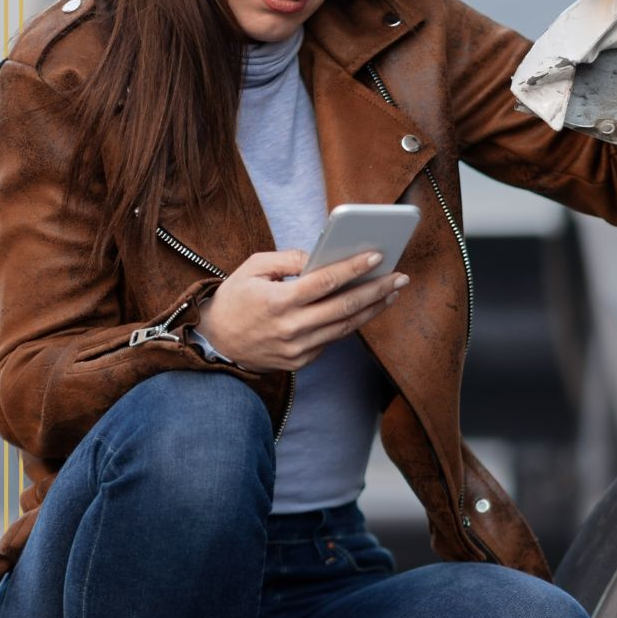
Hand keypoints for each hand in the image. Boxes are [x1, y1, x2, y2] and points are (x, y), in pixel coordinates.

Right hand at [195, 249, 408, 372]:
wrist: (216, 343)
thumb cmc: (236, 298)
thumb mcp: (253, 268)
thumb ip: (289, 260)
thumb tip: (322, 257)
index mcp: (277, 302)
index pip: (323, 283)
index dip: (352, 268)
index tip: (377, 256)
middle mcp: (291, 328)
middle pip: (344, 307)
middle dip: (376, 290)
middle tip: (400, 276)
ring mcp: (298, 349)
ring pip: (345, 327)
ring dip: (372, 308)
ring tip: (392, 291)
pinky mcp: (301, 361)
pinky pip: (333, 339)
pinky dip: (352, 322)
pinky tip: (368, 307)